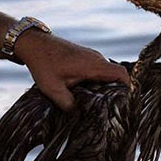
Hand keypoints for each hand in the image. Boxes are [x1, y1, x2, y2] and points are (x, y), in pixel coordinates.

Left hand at [15, 31, 129, 110]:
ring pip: (106, 74)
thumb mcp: (53, 89)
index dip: (127, 88)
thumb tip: (79, 116)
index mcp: (93, 65)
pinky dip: (96, 82)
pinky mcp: (85, 57)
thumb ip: (68, 105)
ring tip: (96, 103)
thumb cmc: (43, 63)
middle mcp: (96, 59)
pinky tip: (85, 93)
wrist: (33, 44)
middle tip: (109, 108)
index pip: (121, 74)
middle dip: (114, 92)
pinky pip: (97, 71)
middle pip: (116, 76)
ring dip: (103, 87)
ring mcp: (91, 57)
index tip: (124, 102)